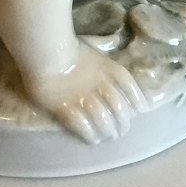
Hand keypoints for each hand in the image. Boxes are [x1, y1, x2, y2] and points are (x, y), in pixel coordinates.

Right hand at [26, 44, 147, 143]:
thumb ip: (102, 57)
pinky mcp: (67, 109)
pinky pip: (83, 127)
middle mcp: (101, 85)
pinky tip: (92, 139)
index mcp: (108, 69)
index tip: (141, 109)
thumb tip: (112, 55)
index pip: (129, 85)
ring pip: (104, 120)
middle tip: (121, 131)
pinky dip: (90, 135)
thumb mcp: (91, 48)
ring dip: (109, 131)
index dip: (137, 99)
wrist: (45, 52)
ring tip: (109, 136)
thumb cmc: (65, 47)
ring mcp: (84, 98)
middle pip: (119, 107)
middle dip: (123, 122)